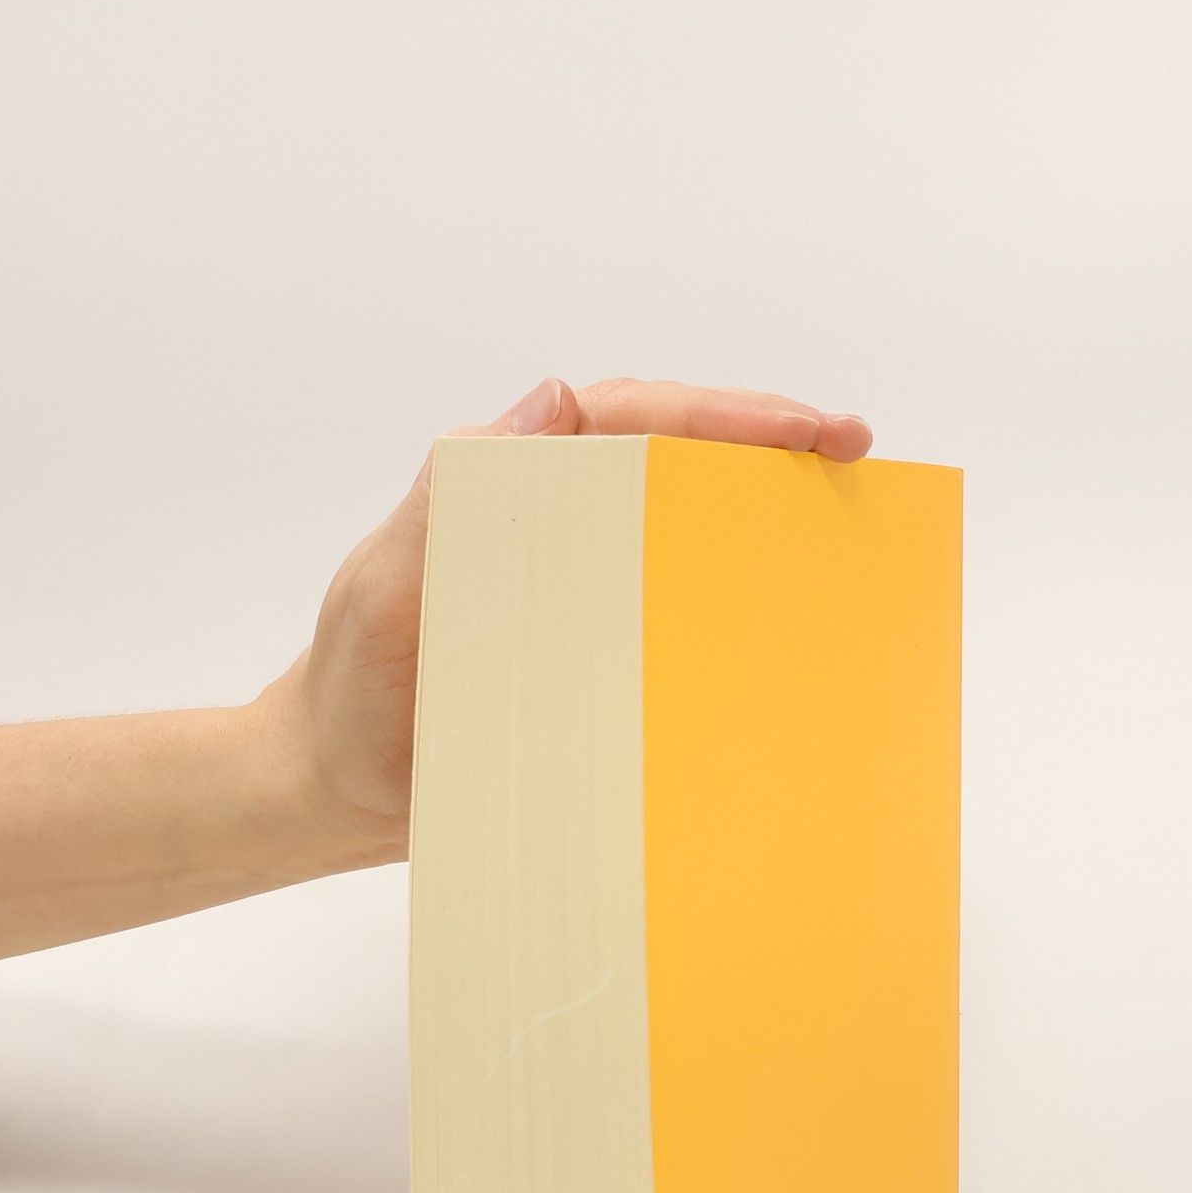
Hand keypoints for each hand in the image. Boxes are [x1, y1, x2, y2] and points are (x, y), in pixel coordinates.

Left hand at [259, 378, 873, 864]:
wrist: (334, 792)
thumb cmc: (349, 687)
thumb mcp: (381, 587)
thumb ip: (444, 498)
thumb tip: (550, 400)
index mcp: (516, 490)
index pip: (634, 423)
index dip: (727, 416)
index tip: (810, 429)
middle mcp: (560, 530)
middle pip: (681, 465)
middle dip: (773, 450)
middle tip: (857, 457)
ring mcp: (585, 597)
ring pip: (689, 537)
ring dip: (767, 526)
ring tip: (850, 532)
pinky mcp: (596, 663)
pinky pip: (676, 628)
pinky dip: (736, 622)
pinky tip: (791, 638)